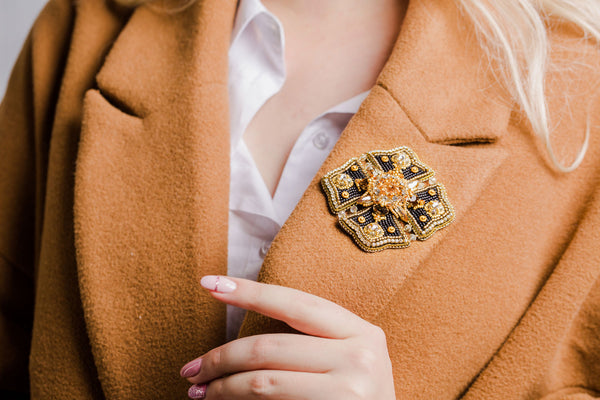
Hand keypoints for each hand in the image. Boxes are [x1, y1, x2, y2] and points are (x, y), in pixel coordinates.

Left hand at [180, 276, 395, 398]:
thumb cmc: (357, 399)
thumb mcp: (347, 360)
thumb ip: (309, 343)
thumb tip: (239, 342)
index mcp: (362, 331)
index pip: (295, 303)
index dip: (250, 291)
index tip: (210, 284)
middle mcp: (361, 355)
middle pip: (269, 346)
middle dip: (220, 356)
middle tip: (190, 368)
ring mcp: (351, 389)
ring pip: (263, 381)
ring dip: (222, 386)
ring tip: (200, 391)